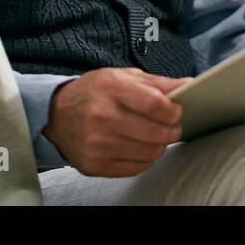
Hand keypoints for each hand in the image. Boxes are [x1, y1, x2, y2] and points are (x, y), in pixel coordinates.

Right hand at [40, 67, 190, 176]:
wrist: (56, 115)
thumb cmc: (94, 92)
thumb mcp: (121, 76)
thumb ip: (156, 82)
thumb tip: (188, 85)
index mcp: (110, 88)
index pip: (155, 104)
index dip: (173, 110)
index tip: (176, 111)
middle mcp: (102, 116)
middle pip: (155, 132)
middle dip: (172, 130)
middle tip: (173, 126)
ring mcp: (97, 144)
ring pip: (149, 153)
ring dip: (160, 145)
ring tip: (157, 136)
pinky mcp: (94, 165)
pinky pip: (136, 168)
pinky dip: (145, 159)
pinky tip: (141, 147)